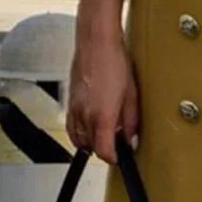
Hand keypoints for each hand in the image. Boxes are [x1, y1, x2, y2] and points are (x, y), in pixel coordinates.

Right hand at [67, 9, 139, 164]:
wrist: (96, 43)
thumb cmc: (114, 62)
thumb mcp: (131, 94)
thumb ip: (131, 120)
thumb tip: (132, 138)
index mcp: (102, 116)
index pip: (104, 151)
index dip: (113, 158)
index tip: (120, 156)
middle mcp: (84, 116)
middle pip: (90, 147)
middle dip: (103, 148)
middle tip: (116, 141)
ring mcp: (74, 109)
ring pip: (78, 138)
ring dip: (90, 141)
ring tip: (104, 132)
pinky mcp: (69, 101)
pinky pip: (71, 125)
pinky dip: (79, 131)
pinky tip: (90, 123)